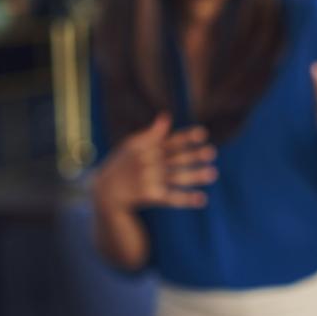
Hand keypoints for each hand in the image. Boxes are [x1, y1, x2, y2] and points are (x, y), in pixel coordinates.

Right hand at [93, 113, 216, 210]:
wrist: (103, 192)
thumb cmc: (121, 165)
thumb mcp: (131, 146)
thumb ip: (152, 133)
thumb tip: (166, 116)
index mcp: (146, 149)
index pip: (169, 142)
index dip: (186, 137)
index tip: (203, 133)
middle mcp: (148, 164)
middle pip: (175, 159)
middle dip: (193, 155)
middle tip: (212, 152)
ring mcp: (149, 180)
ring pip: (176, 178)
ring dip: (194, 176)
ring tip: (213, 173)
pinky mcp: (149, 197)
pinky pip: (171, 198)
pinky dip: (186, 199)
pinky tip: (202, 199)